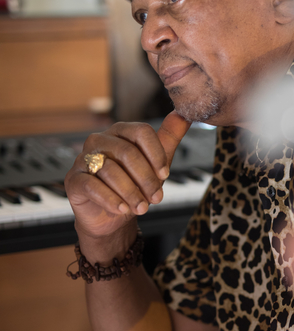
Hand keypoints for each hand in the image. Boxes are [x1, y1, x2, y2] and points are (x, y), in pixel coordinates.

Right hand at [65, 112, 189, 237]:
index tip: (166, 175)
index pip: (141, 132)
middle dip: (146, 178)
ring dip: (131, 192)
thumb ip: (168, 138)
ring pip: (110, 170)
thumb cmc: (134, 185)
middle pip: (127, 152)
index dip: (156, 154)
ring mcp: (83, 159)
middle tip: (157, 198)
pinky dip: (111, 199)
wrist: (112, 216)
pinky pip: (92, 186)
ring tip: (142, 208)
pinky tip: (123, 209)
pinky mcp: (73, 180)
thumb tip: (183, 115)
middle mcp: (99, 140)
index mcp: (120, 132)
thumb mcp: (156, 162)